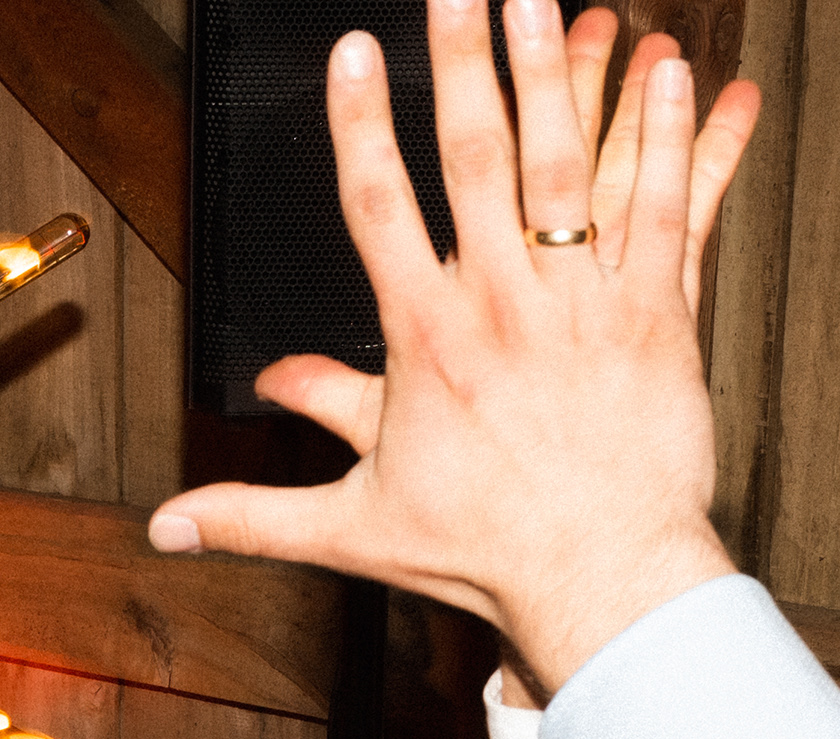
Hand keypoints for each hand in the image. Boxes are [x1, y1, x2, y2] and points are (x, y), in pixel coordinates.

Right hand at [148, 0, 760, 700]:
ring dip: (560, 74)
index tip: (354, 50)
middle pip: (477, 157)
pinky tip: (670, 69)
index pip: (381, 209)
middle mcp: (501, 308)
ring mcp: (581, 305)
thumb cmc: (487, 553)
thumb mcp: (356, 524)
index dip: (362, 124)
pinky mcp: (656, 317)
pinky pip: (664, 209)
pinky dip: (667, 138)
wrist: (601, 580)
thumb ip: (257, 512)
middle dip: (464, 61)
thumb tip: (170, 525)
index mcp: (425, 342)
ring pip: (570, 167)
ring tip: (550, 0)